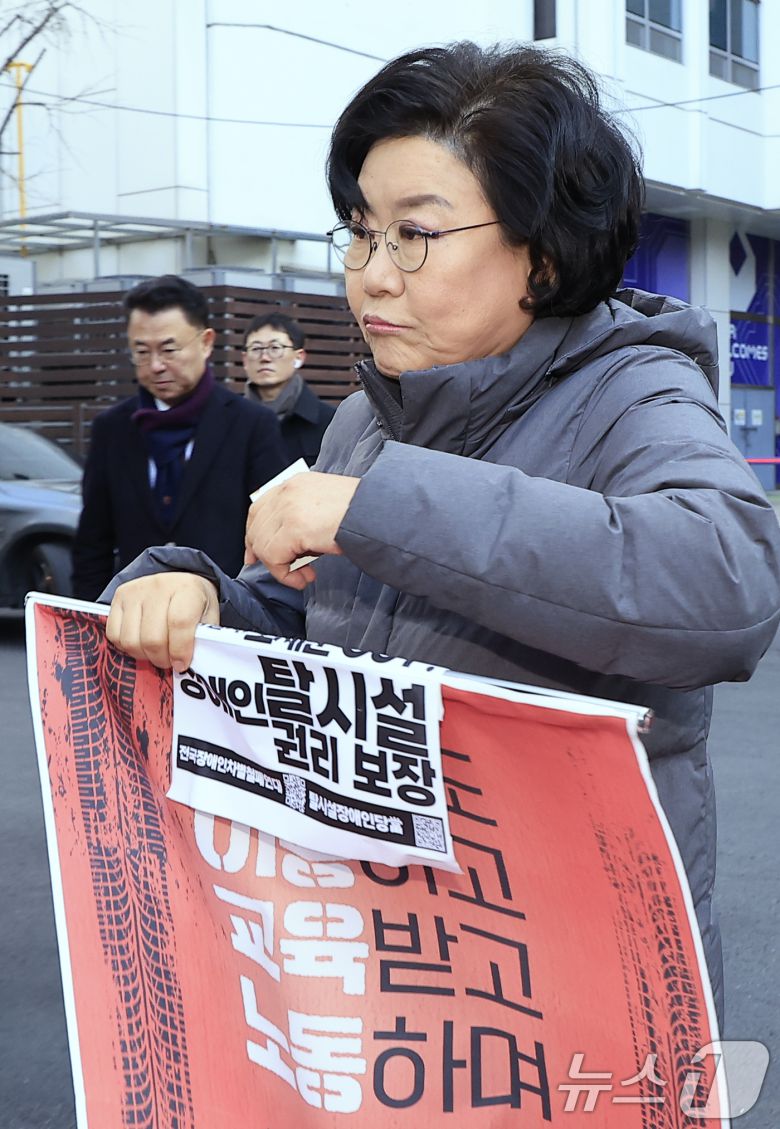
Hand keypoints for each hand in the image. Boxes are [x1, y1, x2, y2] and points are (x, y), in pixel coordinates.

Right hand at [105, 573, 219, 670]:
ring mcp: (135, 591)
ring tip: (156, 653)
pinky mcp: (119, 597)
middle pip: (152, 637)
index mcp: (187, 589)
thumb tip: (189, 664)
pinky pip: (114, 635)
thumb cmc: (194, 603)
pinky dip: (127, 647)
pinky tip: (141, 644)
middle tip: (169, 662)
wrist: (177, 582)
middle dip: (161, 659)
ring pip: (131, 640)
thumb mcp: (208, 617)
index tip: (182, 664)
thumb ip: (202, 639)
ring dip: (144, 655)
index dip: (180, 650)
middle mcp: (159, 586)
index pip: (179, 623)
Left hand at [244, 471, 359, 588]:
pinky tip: (303, 579)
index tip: (256, 554)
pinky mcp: (293, 528)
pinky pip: (274, 559)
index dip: (254, 532)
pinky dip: (285, 576)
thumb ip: (304, 516)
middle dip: (262, 554)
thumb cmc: (362, 514)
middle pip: (256, 526)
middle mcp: (288, 491)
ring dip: (280, 568)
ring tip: (303, 575)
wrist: (378, 514)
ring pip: (262, 545)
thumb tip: (291, 544)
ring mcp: (288, 508)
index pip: (261, 507)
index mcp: (296, 483)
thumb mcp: (327, 506)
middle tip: (282, 571)